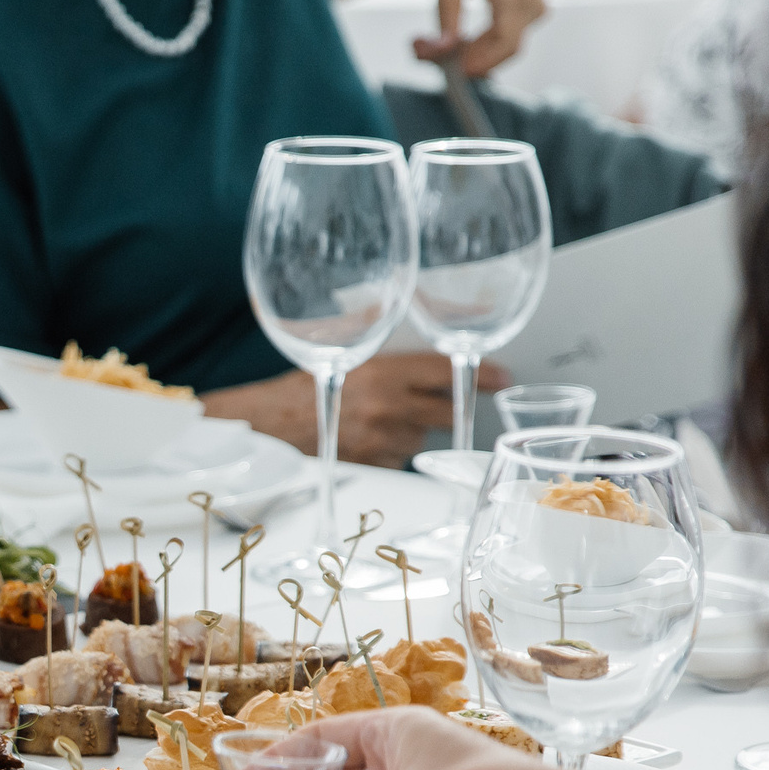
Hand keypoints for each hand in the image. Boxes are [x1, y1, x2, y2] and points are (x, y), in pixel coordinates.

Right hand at [201, 354, 505, 467]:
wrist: (267, 428)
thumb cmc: (296, 389)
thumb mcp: (336, 349)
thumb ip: (370, 329)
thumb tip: (397, 305)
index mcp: (383, 373)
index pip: (446, 372)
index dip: (481, 374)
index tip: (502, 376)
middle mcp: (389, 408)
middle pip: (444, 409)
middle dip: (452, 404)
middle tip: (460, 397)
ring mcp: (383, 440)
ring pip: (421, 433)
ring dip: (414, 425)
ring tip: (384, 416)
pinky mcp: (375, 464)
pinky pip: (401, 455)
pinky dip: (394, 446)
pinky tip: (371, 436)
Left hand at [413, 0, 545, 75]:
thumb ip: (445, 13)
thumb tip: (443, 51)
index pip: (507, 40)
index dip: (481, 63)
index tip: (451, 72)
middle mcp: (534, 0)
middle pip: (503, 48)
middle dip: (464, 58)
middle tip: (421, 51)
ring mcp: (536, 8)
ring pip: (502, 49)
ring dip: (467, 53)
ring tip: (428, 42)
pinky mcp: (530, 15)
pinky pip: (504, 42)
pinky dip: (477, 47)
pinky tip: (453, 40)